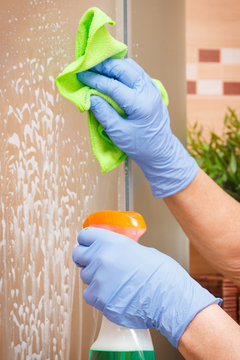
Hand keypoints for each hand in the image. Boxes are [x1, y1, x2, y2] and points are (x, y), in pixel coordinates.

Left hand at [72, 227, 220, 347]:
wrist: (168, 297)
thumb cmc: (160, 274)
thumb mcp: (140, 250)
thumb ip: (120, 249)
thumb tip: (113, 251)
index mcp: (112, 242)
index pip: (85, 236)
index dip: (86, 241)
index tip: (87, 245)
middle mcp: (102, 258)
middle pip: (78, 255)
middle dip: (85, 259)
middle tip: (96, 264)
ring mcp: (99, 279)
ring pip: (85, 276)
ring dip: (95, 278)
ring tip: (113, 282)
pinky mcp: (99, 299)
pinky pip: (89, 295)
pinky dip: (98, 296)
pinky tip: (112, 294)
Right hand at [77, 58, 197, 197]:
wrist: (160, 151)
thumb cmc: (139, 146)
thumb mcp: (118, 133)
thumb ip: (103, 113)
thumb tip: (89, 95)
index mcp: (140, 104)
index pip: (113, 85)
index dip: (94, 79)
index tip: (80, 76)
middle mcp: (148, 91)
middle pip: (123, 68)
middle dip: (103, 65)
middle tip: (86, 65)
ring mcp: (152, 88)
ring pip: (130, 66)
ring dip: (113, 65)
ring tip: (96, 67)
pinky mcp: (152, 88)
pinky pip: (135, 71)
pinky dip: (121, 69)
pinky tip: (110, 73)